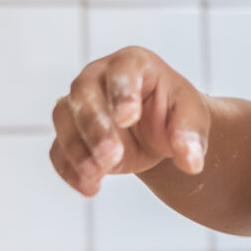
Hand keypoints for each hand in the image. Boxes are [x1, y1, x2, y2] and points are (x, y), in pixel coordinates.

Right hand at [48, 47, 209, 197]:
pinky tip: (89, 187)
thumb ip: (191, 136)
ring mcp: (78, 104)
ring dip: (78, 150)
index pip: (122, 70)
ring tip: (97, 175)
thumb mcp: (192, 118)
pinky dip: (69, 170)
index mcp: (132, 63)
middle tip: (112, 156)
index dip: (123, 92)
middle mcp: (98, 77)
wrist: (158, 130)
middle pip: (84, 94)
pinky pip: (58, 149)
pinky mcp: (69, 133)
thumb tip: (191, 162)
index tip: (128, 118)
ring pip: (64, 119)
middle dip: (95, 127)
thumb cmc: (173, 113)